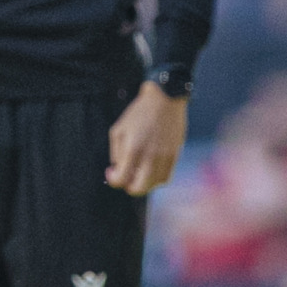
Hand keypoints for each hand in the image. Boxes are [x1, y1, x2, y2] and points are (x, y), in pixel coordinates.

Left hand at [107, 81, 187, 195]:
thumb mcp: (119, 129)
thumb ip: (117, 152)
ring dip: (144, 183)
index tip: (111, 171)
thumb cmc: (139, 112)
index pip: (121, 179)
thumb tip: (119, 169)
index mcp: (133, 149)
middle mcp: (150, 156)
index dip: (113, 179)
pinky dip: (157, 178)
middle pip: (139, 188)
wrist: (165, 98)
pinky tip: (151, 169)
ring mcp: (165, 156)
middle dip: (129, 187)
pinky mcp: (175, 153)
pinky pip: (167, 176)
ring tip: (139, 173)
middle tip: (126, 178)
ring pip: (154, 184)